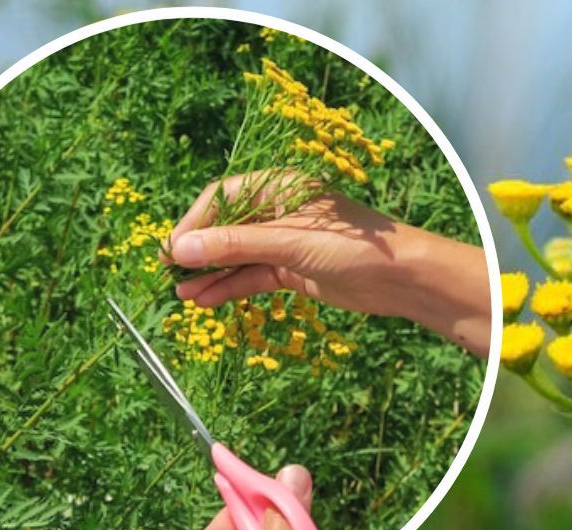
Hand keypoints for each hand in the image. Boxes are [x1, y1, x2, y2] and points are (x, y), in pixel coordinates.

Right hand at [164, 175, 492, 356]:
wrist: (403, 278)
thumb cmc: (353, 248)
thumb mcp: (289, 244)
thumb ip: (236, 246)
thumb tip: (181, 250)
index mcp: (280, 186)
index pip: (223, 198)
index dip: (194, 223)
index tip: (171, 250)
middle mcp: (280, 210)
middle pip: (226, 228)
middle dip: (198, 251)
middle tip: (168, 276)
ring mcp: (286, 241)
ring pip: (238, 256)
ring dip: (210, 274)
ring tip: (181, 296)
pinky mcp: (294, 269)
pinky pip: (253, 276)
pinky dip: (231, 287)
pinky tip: (206, 301)